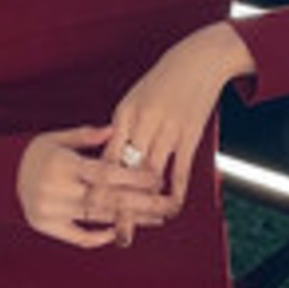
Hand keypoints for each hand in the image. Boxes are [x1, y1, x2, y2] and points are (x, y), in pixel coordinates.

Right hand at [17, 124, 170, 248]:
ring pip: (99, 218)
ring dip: (131, 219)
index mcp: (62, 164)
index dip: (132, 177)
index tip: (157, 178)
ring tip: (157, 218)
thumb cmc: (35, 154)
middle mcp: (56, 190)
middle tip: (169, 205)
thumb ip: (86, 136)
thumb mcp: (56, 137)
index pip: (104, 173)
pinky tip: (121, 231)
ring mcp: (51, 211)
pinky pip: (79, 237)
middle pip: (108, 199)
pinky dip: (101, 236)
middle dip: (142, 203)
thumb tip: (115, 130)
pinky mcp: (47, 226)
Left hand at [104, 21, 255, 238]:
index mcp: (124, 114)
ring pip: (152, 174)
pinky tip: (172, 207)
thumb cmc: (162, 80)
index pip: (107, 157)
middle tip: (114, 229)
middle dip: (119, 203)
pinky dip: (177, 191)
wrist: (199, 59)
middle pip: (127, 171)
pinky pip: (181, 169)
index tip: (89, 207)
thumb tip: (108, 155)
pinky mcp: (190, 134)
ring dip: (147, 203)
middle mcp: (143, 123)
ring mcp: (168, 130)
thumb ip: (121, 128)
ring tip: (142, 224)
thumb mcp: (134, 99)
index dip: (99, 185)